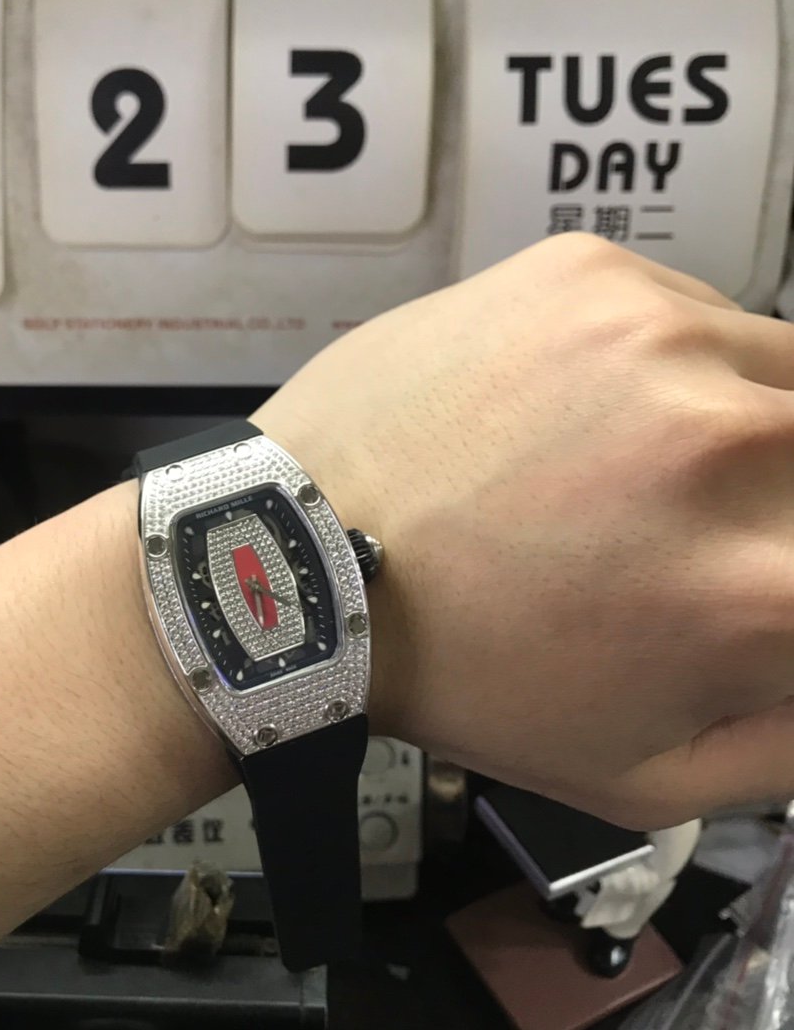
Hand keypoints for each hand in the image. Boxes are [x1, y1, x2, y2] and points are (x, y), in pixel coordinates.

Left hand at [255, 233, 793, 828]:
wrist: (303, 561)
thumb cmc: (461, 679)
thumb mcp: (637, 777)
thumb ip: (787, 739)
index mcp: (763, 586)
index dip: (783, 570)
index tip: (748, 568)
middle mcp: (734, 440)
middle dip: (776, 501)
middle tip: (685, 526)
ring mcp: (656, 336)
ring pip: (774, 369)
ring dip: (733, 418)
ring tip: (623, 463)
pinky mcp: (585, 273)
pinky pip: (684, 309)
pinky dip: (660, 359)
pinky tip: (572, 404)